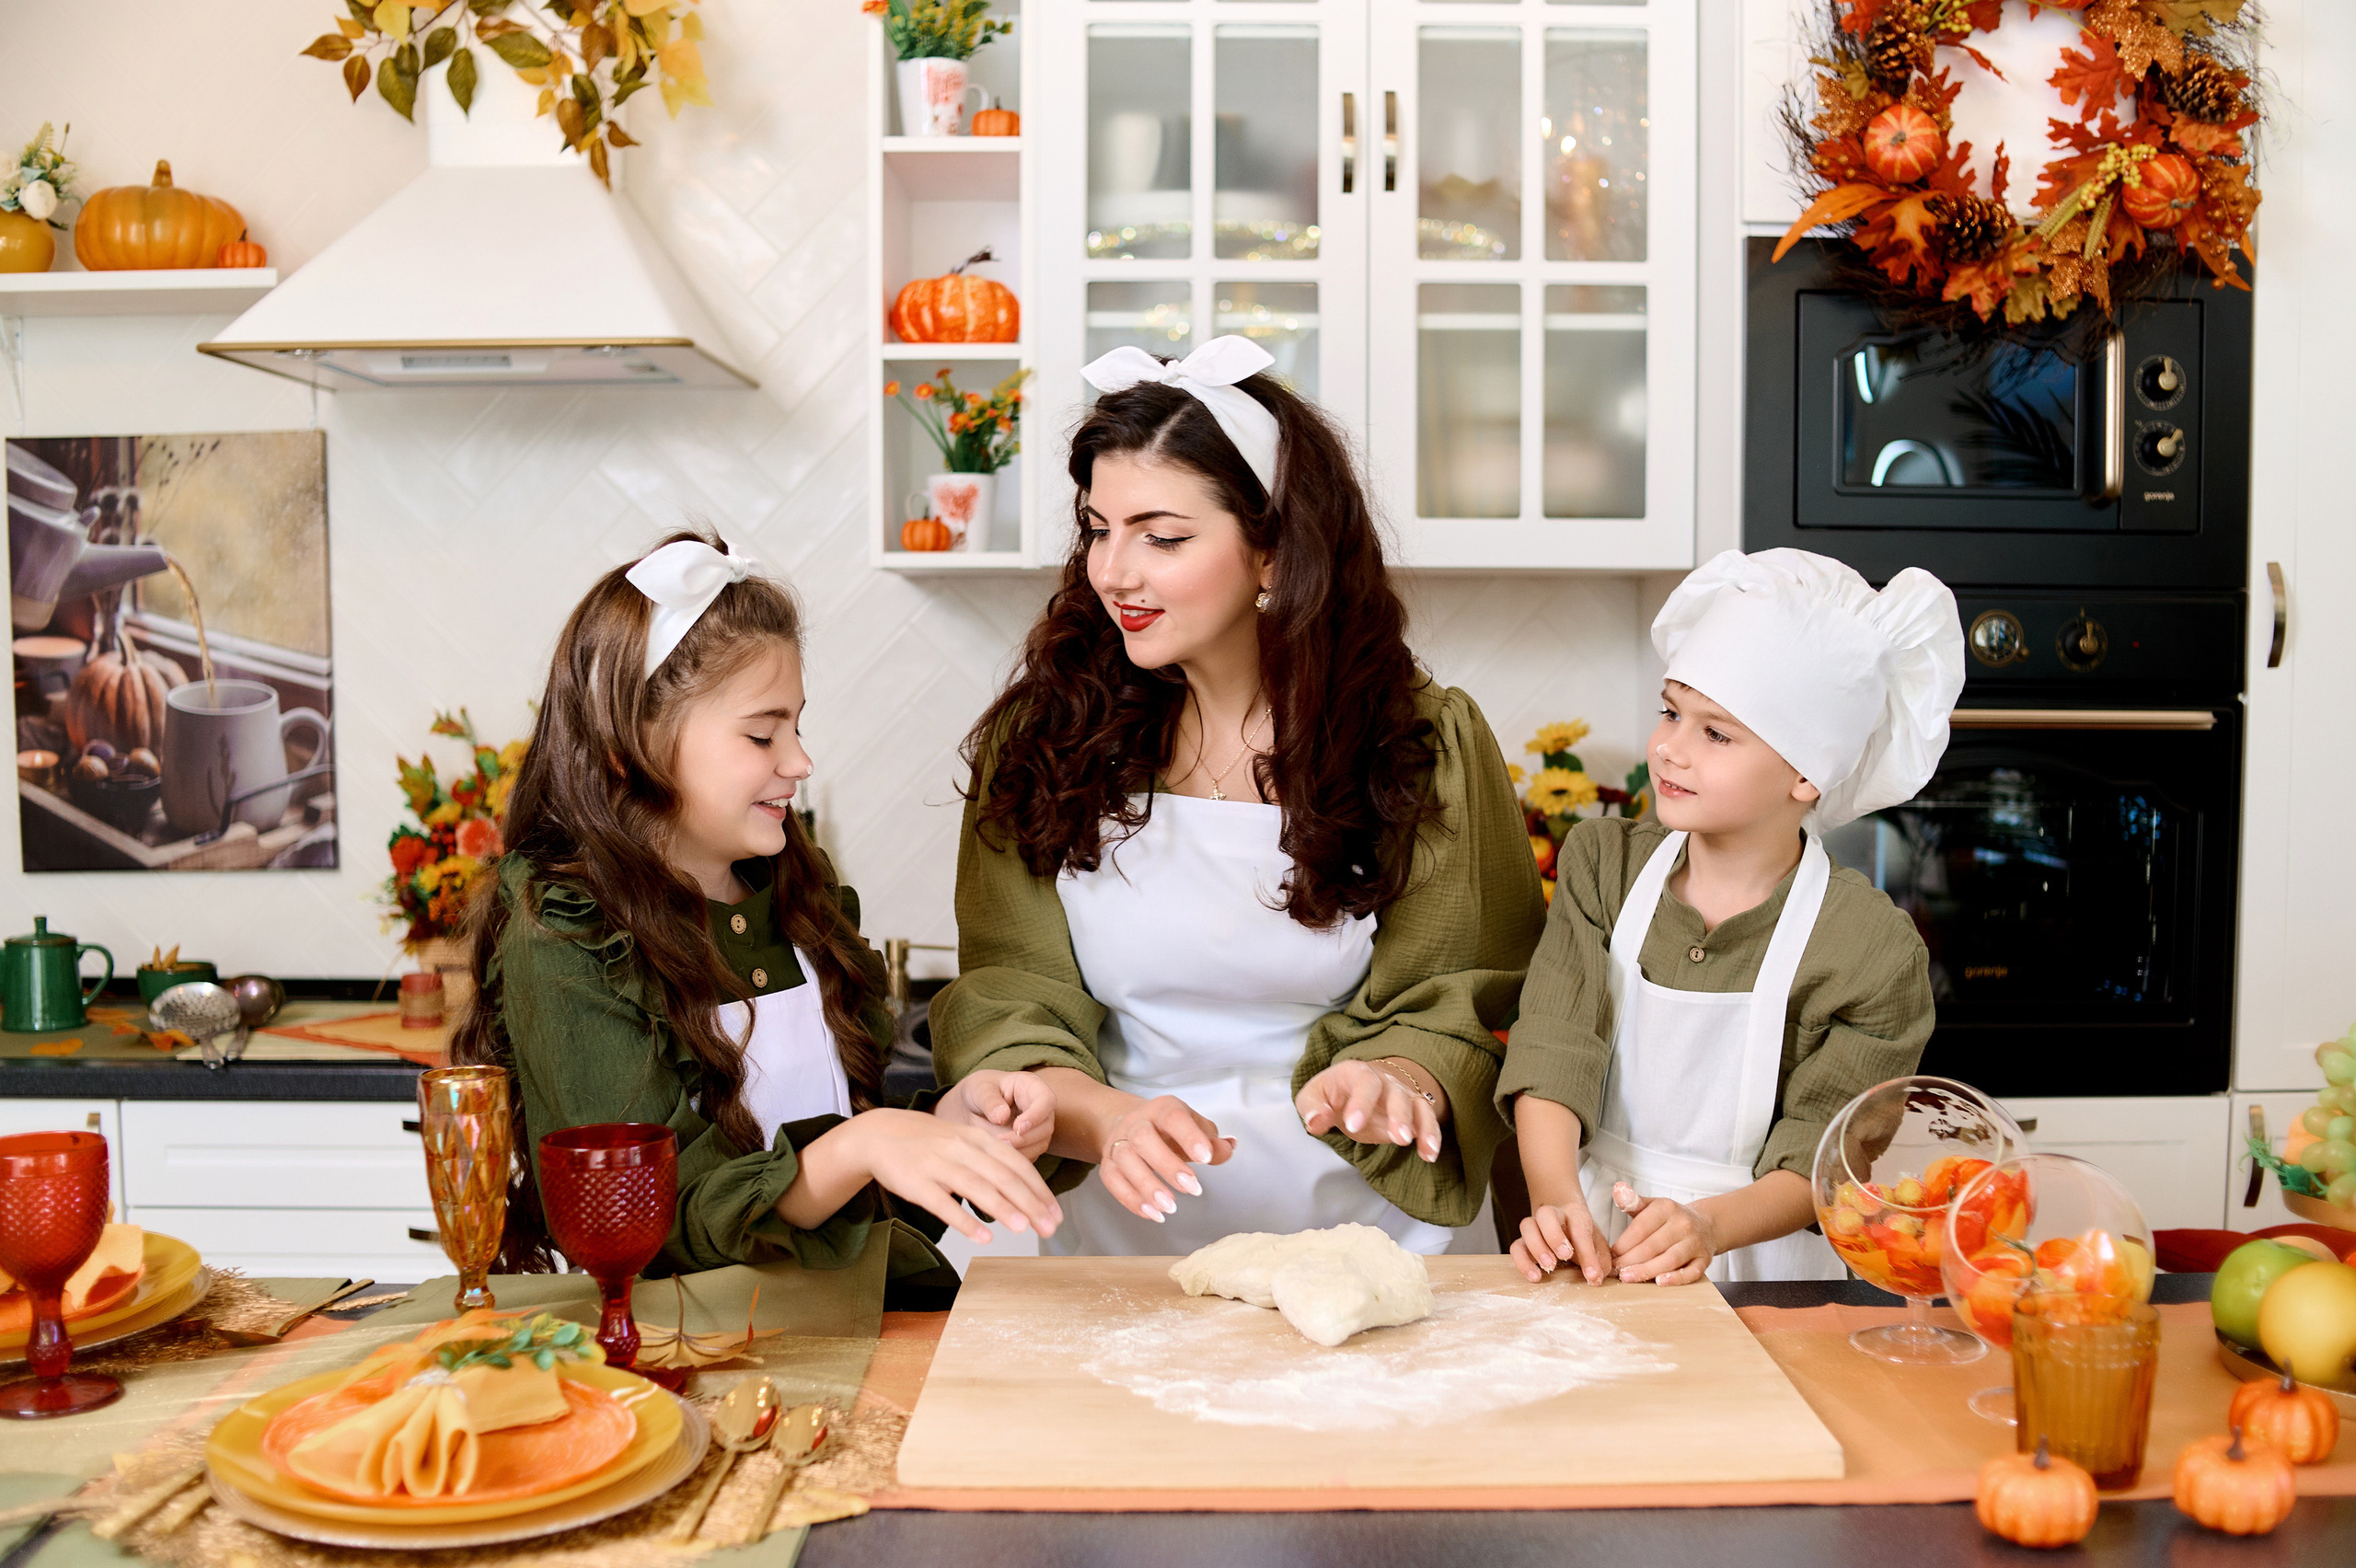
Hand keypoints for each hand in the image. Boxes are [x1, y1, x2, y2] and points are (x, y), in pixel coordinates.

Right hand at [844, 1108, 1062, 1245]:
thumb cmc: (928, 1142)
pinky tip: (983, 1237)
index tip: (1055, 1213)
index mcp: (978, 1139)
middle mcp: (962, 1149)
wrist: (879, 1134)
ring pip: (978, 1188)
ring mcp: (939, 1165)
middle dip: (1031, 1203)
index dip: (1040, 1190)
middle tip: (1049, 1227)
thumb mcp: (964, 1140)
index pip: (1018, 1165)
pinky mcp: (917, 1183)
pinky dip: (965, 1221)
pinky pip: (944, 1204)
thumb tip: (1025, 1187)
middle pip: (1004, 1177)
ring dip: (1004, 1209)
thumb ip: (993, 1159)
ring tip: (1024, 1229)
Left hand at [935, 1069, 1054, 1160]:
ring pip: (1040, 1144)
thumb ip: (989, 1100)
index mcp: (1031, 1087)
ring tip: (996, 1148)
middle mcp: (1040, 1109)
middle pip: (1046, 1126)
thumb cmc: (979, 1092)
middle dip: (1025, 1138)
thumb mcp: (978, 1090)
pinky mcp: (1031, 1145)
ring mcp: (1038, 1128)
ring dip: (1020, 1151)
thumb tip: (1002, 1116)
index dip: (1036, 1115)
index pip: (1046, 1100)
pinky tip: (998, 1155)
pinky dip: (1015, 1159)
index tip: (1017, 1127)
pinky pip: (1030, 1157)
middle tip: (1001, 1141)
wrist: (972, 1109)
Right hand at [1097, 1094, 1233, 1224]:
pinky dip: (1131, 1199)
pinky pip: (1112, 1180)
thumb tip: (1228, 1147)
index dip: (1189, 1136)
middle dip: (1167, 1165)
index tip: (1206, 1158)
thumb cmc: (1169, 1130)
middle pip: (1143, 1138)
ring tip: (1170, 1207)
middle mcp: (1137, 1123)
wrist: (1130, 1124)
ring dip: (1147, 1186)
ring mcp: (1118, 1142)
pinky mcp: (1108, 1164)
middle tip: (1192, 1189)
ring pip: (1124, 1160)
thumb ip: (1212, 1141)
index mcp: (1162, 1109)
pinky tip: (1153, 1213)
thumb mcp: (1194, 1128)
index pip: (1173, 1117)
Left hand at [1295, 1060, 1440, 1162]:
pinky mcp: (1412, 1112)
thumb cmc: (1331, 1093)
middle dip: (1399, 1116)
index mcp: (1357, 1073)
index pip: (1364, 1083)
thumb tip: (1316, 1121)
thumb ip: (1311, 1107)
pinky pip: (1427, 1120)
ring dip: (1423, 1127)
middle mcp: (1384, 1081)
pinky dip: (1431, 1136)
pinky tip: (1429, 1155)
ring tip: (1424, 1148)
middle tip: (1399, 1139)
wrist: (1352, 1086)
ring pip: (1418, 1106)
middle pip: (1396, 1094)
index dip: (1361, 1102)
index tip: (1353, 1125)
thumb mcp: (1313, 1095)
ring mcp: (1401, 1095)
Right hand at [1510, 1199, 1612, 1283]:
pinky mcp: (1523, 1241)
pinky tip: (1535, 1276)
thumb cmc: (1582, 1236)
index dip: (1587, 1253)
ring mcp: (1535, 1226)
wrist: (1564, 1222)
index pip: (1580, 1229)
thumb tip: (1597, 1278)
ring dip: (1537, 1248)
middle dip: (1554, 1236)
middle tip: (1565, 1256)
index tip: (1593, 1274)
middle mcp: (1552, 1215)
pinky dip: (1522, 1262)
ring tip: (1550, 1267)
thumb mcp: (1598, 1244)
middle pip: (1546, 1214)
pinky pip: (1516, 1247)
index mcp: (1575, 1213)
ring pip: (1527, 1226)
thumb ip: (1600, 1260)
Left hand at [1609, 1182, 1720, 1285]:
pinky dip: (1676, 1279)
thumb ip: (1632, 1201)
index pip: (1640, 1228)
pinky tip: (1659, 1282)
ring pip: (1669, 1260)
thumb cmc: (1670, 1219)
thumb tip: (1617, 1189)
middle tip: (1614, 1270)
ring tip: (1627, 1277)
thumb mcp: (1651, 1205)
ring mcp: (1695, 1243)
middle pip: (1652, 1246)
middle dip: (1629, 1260)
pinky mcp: (1705, 1260)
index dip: (1623, 1243)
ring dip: (1646, 1271)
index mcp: (1667, 1208)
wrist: (1705, 1225)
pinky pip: (1691, 1272)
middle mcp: (1683, 1224)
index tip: (1610, 1255)